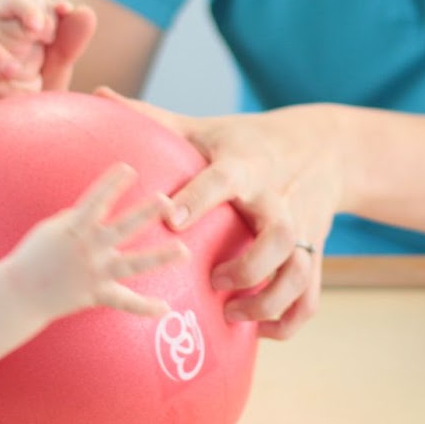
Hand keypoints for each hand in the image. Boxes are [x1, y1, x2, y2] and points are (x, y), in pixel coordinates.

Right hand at [5, 163, 188, 319]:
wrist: (19, 293)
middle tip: (167, 201)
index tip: (128, 168)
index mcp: (74, 228)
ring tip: (184, 252)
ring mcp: (95, 272)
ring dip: (160, 257)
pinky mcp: (96, 294)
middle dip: (145, 213)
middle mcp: (89, 249)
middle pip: (123, 228)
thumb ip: (80, 217)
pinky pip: (124, 302)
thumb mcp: (53, 228)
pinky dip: (144, 307)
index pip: (95, 200)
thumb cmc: (35, 255)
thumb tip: (100, 207)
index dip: (111, 183)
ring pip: (133, 264)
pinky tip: (165, 309)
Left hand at [95, 90, 340, 340]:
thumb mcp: (204, 126)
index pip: (224, 179)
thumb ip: (151, 117)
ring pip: (300, 272)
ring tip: (233, 314)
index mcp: (245, 166)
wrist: (326, 149)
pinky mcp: (315, 252)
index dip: (200, 198)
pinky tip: (260, 330)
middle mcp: (278, 199)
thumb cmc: (246, 140)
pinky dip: (289, 320)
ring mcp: (302, 229)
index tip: (173, 219)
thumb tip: (98, 93)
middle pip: (278, 236)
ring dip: (270, 301)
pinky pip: (310, 296)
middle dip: (248, 266)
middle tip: (214, 280)